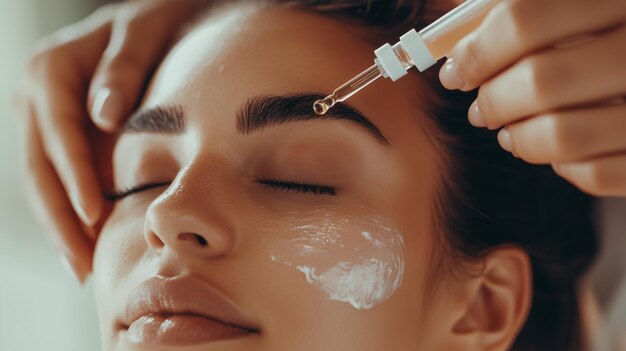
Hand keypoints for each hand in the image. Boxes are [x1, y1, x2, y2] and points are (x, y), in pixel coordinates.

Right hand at [13, 0, 208, 282]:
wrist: (160, 16)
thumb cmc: (157, 22)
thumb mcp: (145, 33)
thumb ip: (124, 69)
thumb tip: (103, 115)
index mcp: (51, 69)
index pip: (59, 135)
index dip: (75, 179)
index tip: (94, 217)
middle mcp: (36, 92)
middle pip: (40, 166)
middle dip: (61, 218)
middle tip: (83, 265)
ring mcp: (42, 113)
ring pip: (43, 178)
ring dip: (61, 224)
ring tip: (82, 267)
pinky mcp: (58, 129)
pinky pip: (57, 174)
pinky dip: (69, 208)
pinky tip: (86, 239)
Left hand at [439, 0, 625, 196]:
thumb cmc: (613, 29)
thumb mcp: (581, 4)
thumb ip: (522, 11)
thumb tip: (458, 46)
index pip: (524, 19)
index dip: (477, 51)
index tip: (457, 71)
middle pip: (541, 81)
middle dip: (494, 102)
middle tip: (480, 109)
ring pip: (565, 135)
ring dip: (522, 140)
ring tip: (510, 133)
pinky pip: (600, 174)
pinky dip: (566, 167)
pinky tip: (560, 152)